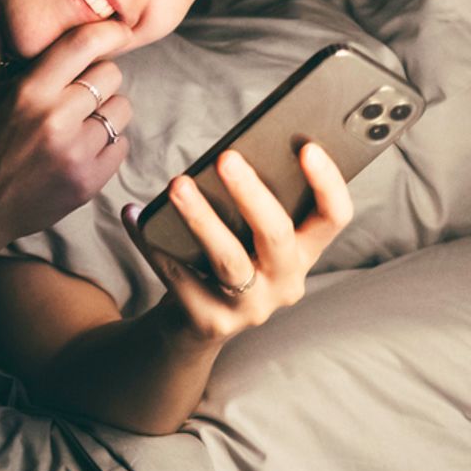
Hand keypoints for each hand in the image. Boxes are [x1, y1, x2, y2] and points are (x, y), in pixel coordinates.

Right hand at [0, 0, 134, 256]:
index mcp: (29, 91)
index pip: (86, 44)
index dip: (108, 32)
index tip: (114, 31)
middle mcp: (55, 119)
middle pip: (110, 74)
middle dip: (97, 77)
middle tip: (74, 91)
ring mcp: (76, 153)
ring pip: (122, 109)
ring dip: (106, 111)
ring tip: (77, 120)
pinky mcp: (89, 181)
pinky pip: (122, 144)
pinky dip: (108, 143)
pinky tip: (80, 147)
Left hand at [120, 143, 354, 344]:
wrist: (194, 323)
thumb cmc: (227, 256)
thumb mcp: (249, 232)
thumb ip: (251, 200)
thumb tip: (226, 153)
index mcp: (304, 251)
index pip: (333, 218)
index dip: (327, 183)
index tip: (308, 147)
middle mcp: (286, 282)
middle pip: (277, 236)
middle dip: (252, 194)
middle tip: (225, 158)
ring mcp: (251, 307)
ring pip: (229, 260)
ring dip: (201, 218)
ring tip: (177, 185)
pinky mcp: (212, 322)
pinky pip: (180, 278)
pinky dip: (154, 243)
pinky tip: (137, 216)